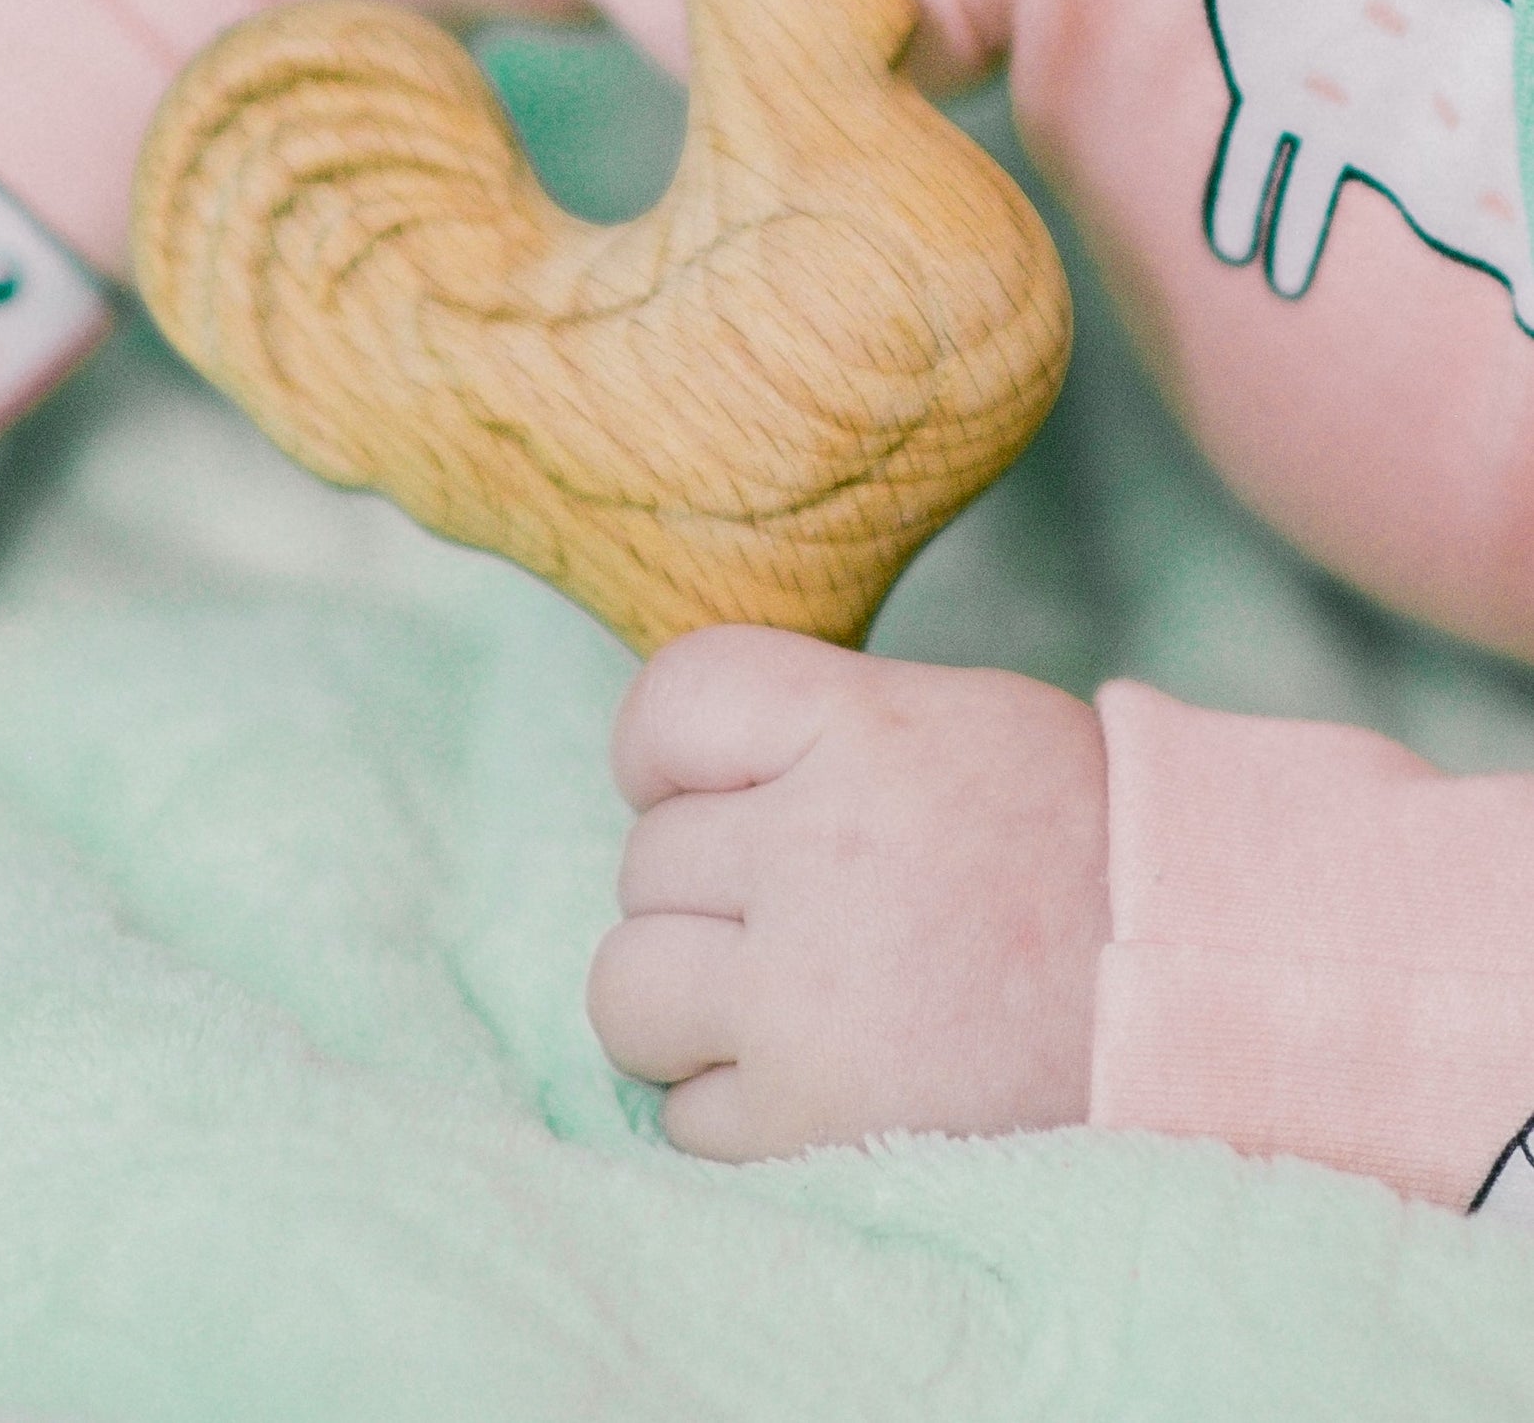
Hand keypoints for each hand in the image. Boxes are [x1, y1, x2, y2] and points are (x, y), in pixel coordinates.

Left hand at [587, 626, 1107, 1160]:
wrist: (1200, 998)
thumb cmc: (1068, 846)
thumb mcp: (951, 720)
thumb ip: (810, 729)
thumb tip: (670, 770)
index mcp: (860, 732)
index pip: (670, 704)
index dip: (662, 751)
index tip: (700, 787)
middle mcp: (818, 854)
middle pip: (647, 860)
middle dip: (711, 891)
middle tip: (814, 911)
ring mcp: (804, 999)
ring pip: (626, 988)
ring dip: (689, 1002)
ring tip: (789, 1000)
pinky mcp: (810, 1123)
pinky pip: (681, 1112)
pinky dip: (733, 1103)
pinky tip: (821, 1074)